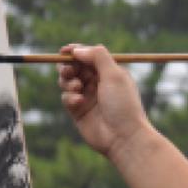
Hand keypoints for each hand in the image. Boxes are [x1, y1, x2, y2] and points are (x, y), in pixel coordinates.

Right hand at [57, 43, 151, 160]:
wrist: (123, 137)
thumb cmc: (123, 104)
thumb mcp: (114, 74)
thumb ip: (97, 57)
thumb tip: (77, 50)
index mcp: (109, 72)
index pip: (88, 56)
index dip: (75, 52)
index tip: (64, 51)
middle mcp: (97, 83)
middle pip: (74, 67)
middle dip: (68, 66)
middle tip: (68, 70)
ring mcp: (87, 97)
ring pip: (67, 82)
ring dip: (68, 81)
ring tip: (77, 87)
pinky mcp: (78, 111)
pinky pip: (66, 98)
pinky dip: (70, 97)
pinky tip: (79, 102)